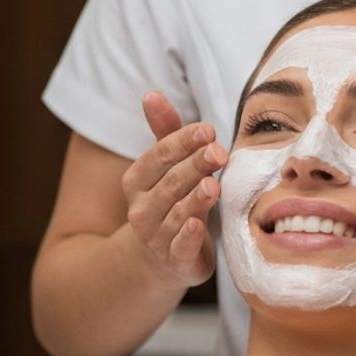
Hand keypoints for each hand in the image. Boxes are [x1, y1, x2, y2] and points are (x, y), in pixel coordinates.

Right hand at [122, 91, 225, 289]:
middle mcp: (141, 209)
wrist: (161, 258)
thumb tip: (151, 93)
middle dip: (194, 165)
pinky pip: (179, 249)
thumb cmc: (172, 200)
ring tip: (212, 184)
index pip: (158, 156)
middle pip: (170, 183)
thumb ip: (165, 132)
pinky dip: (187, 238)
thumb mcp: (168, 167)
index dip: (182, 141)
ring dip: (194, 199)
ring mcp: (156, 238)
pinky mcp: (175, 262)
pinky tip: (197, 226)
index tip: (208, 129)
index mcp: (137, 181)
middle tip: (218, 151)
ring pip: (175, 214)